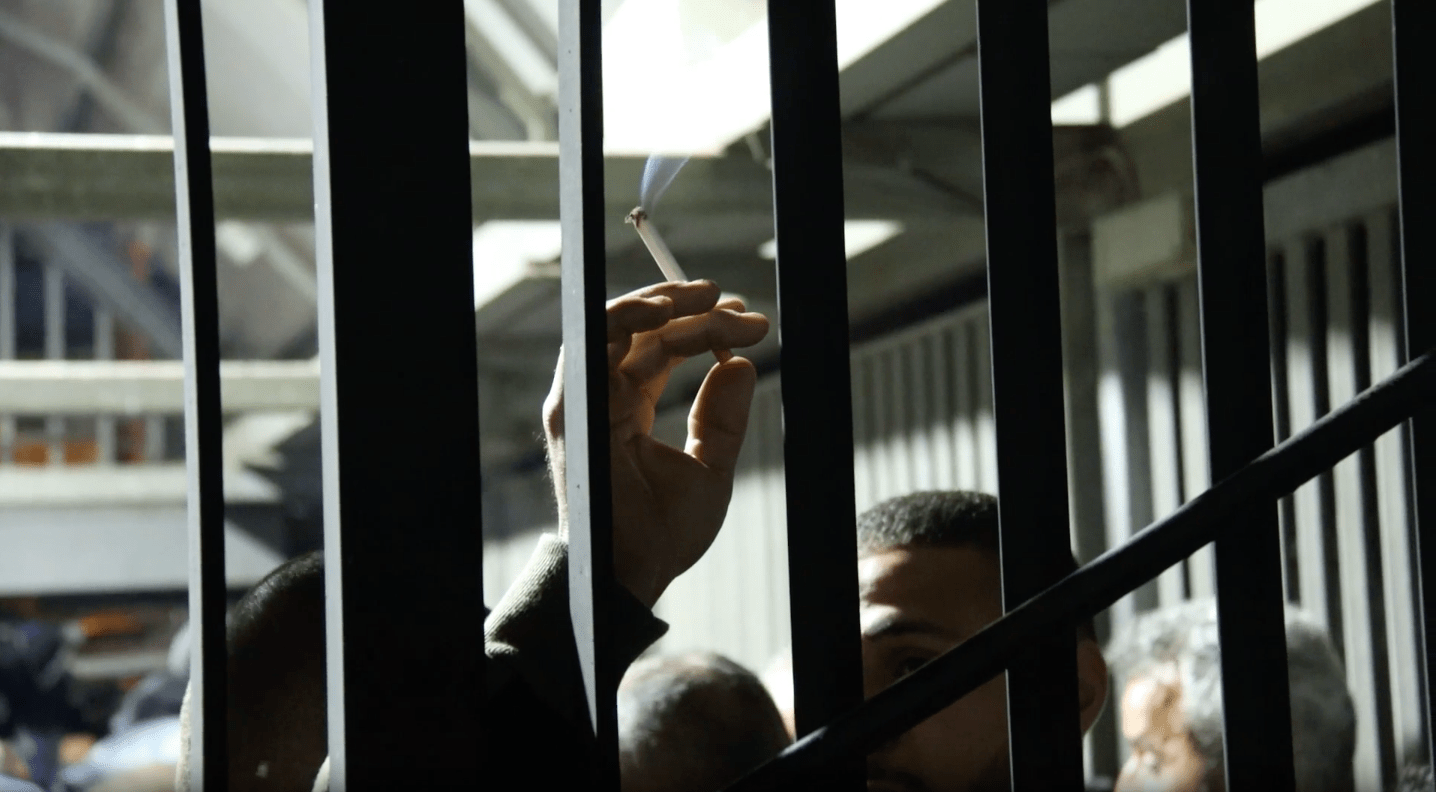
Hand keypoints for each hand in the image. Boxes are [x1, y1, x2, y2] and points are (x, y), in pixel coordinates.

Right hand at [544, 280, 769, 607]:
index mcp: (629, 411)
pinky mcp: (573, 405)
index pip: (662, 351)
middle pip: (643, 332)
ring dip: (662, 301)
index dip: (703, 328)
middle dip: (690, 308)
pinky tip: (666, 308)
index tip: (748, 322)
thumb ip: (722, 418)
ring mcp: (585, 400)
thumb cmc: (664, 533)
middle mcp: (602, 398)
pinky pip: (593, 342)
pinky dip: (627, 316)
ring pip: (616, 325)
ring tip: (706, 295)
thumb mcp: (711, 468)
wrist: (634, 570)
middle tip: (734, 302)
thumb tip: (740, 364)